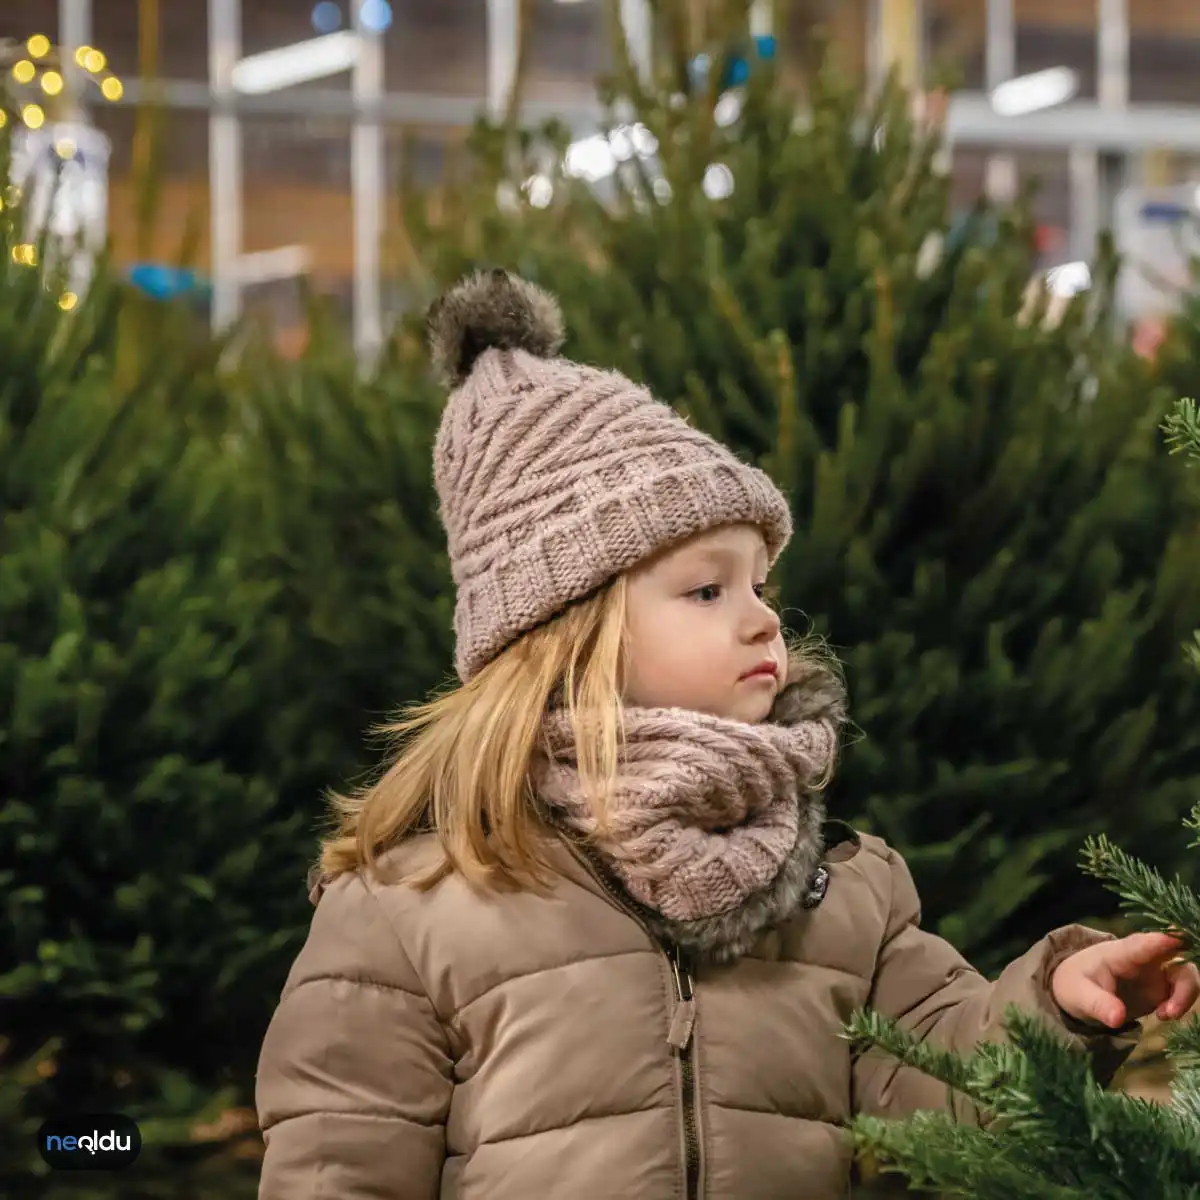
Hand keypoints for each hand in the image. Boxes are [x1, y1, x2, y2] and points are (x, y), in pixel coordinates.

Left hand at [1050, 932, 1199, 1028]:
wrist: (1075, 990)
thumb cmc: (1076, 984)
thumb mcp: (1080, 996)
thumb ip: (1099, 1005)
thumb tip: (1117, 1018)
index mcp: (1120, 952)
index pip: (1144, 943)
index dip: (1164, 940)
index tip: (1180, 942)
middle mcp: (1143, 958)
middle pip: (1178, 957)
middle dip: (1186, 982)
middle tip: (1172, 1011)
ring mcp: (1154, 972)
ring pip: (1185, 974)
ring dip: (1185, 994)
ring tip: (1166, 1015)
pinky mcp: (1161, 988)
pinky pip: (1182, 990)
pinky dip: (1181, 1003)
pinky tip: (1162, 1016)